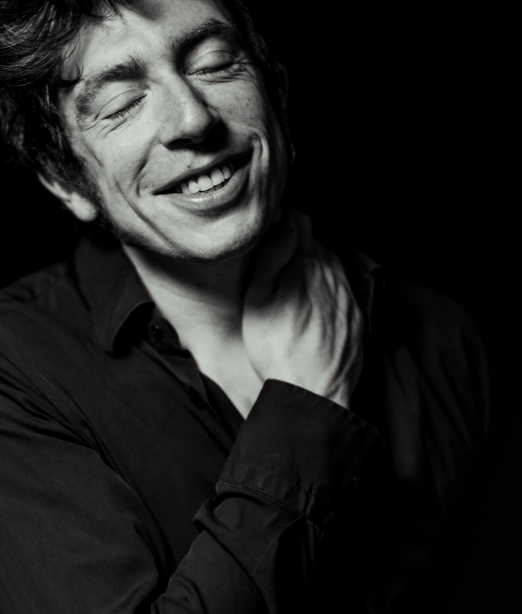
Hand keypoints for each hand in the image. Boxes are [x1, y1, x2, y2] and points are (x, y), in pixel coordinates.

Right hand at [242, 209, 363, 408]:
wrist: (313, 394)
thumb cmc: (276, 348)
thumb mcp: (257, 299)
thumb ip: (271, 257)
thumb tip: (284, 228)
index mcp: (308, 264)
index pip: (300, 221)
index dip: (283, 221)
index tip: (272, 232)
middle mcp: (334, 273)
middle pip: (316, 244)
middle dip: (297, 248)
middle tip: (276, 267)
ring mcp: (349, 295)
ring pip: (330, 267)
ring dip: (313, 271)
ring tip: (292, 292)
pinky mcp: (357, 316)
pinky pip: (341, 291)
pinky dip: (326, 293)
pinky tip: (310, 312)